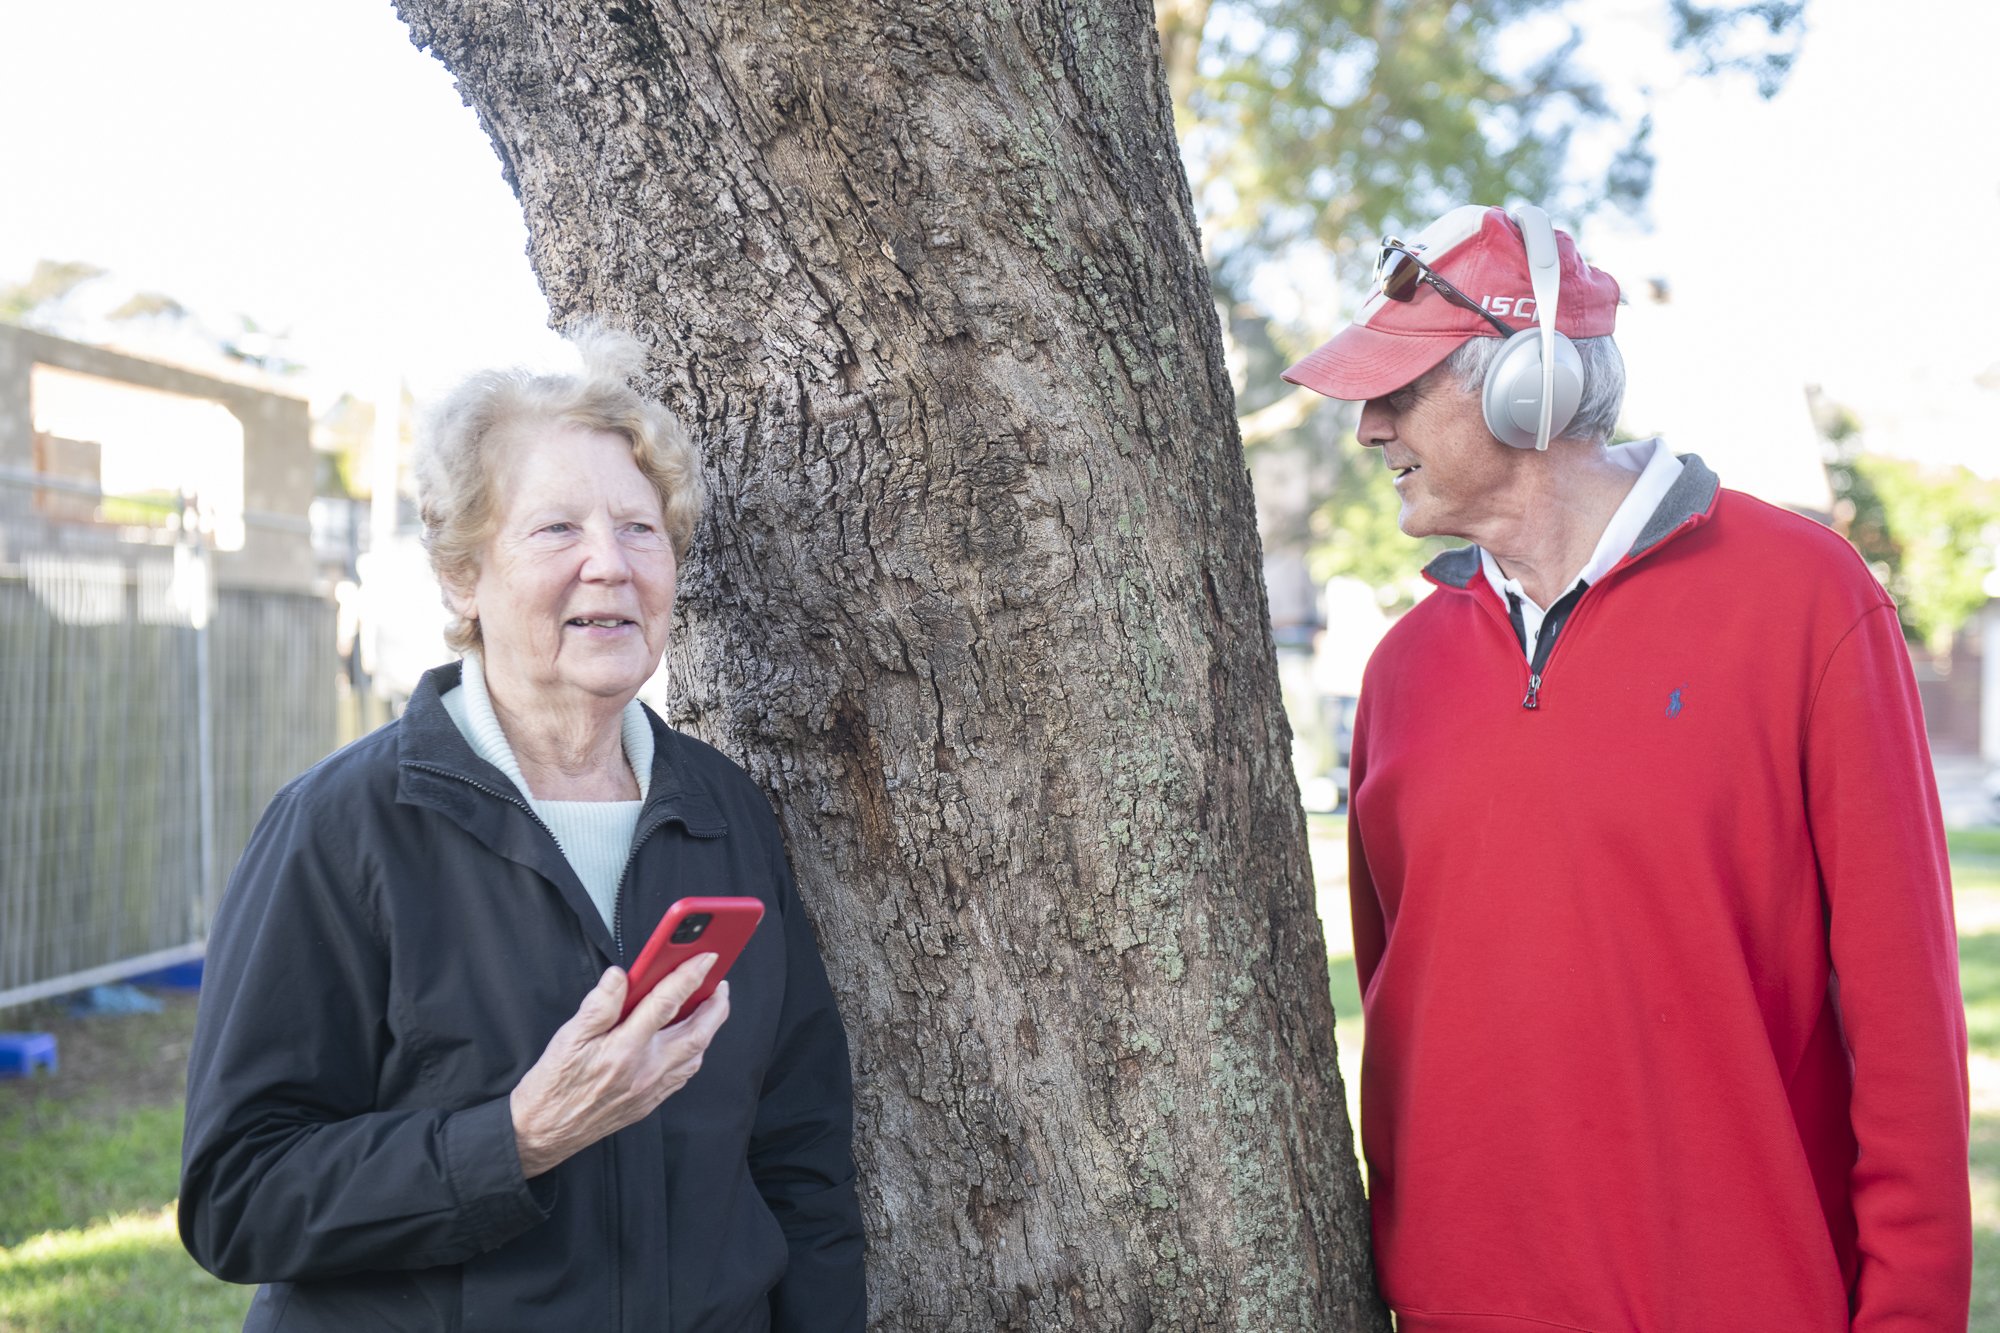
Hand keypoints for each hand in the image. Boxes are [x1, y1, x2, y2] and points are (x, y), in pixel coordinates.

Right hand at [509, 954, 730, 1177]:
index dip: (689, 975)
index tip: (705, 956)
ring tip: (709, 1006)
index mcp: (624, 1049)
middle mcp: (645, 1071)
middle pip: (697, 1033)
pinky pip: (684, 1074)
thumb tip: (620, 976)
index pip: (666, 1004)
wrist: (544, 1133)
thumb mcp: (567, 1038)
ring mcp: (651, 1089)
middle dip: (716, 1006)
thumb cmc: (553, 1084)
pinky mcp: (650, 1103)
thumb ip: (598, 1005)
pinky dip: (695, 1052)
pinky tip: (690, 1039)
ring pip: (696, 1055)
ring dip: (709, 1029)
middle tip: (720, 984)